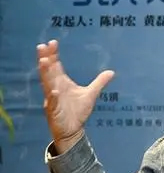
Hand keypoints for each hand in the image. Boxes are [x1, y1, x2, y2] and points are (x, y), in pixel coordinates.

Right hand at [37, 39, 114, 153]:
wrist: (72, 130)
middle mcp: (55, 88)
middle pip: (48, 72)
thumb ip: (99, 82)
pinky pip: (52, 103)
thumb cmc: (77, 111)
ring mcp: (53, 100)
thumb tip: (111, 71)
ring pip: (47, 84)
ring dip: (45, 73)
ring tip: (44, 61)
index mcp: (61, 83)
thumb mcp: (91, 94)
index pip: (56, 66)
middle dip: (45, 59)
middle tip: (42, 46)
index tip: (52, 42)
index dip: (53, 55)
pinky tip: (54, 91)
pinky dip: (53, 97)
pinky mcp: (54, 111)